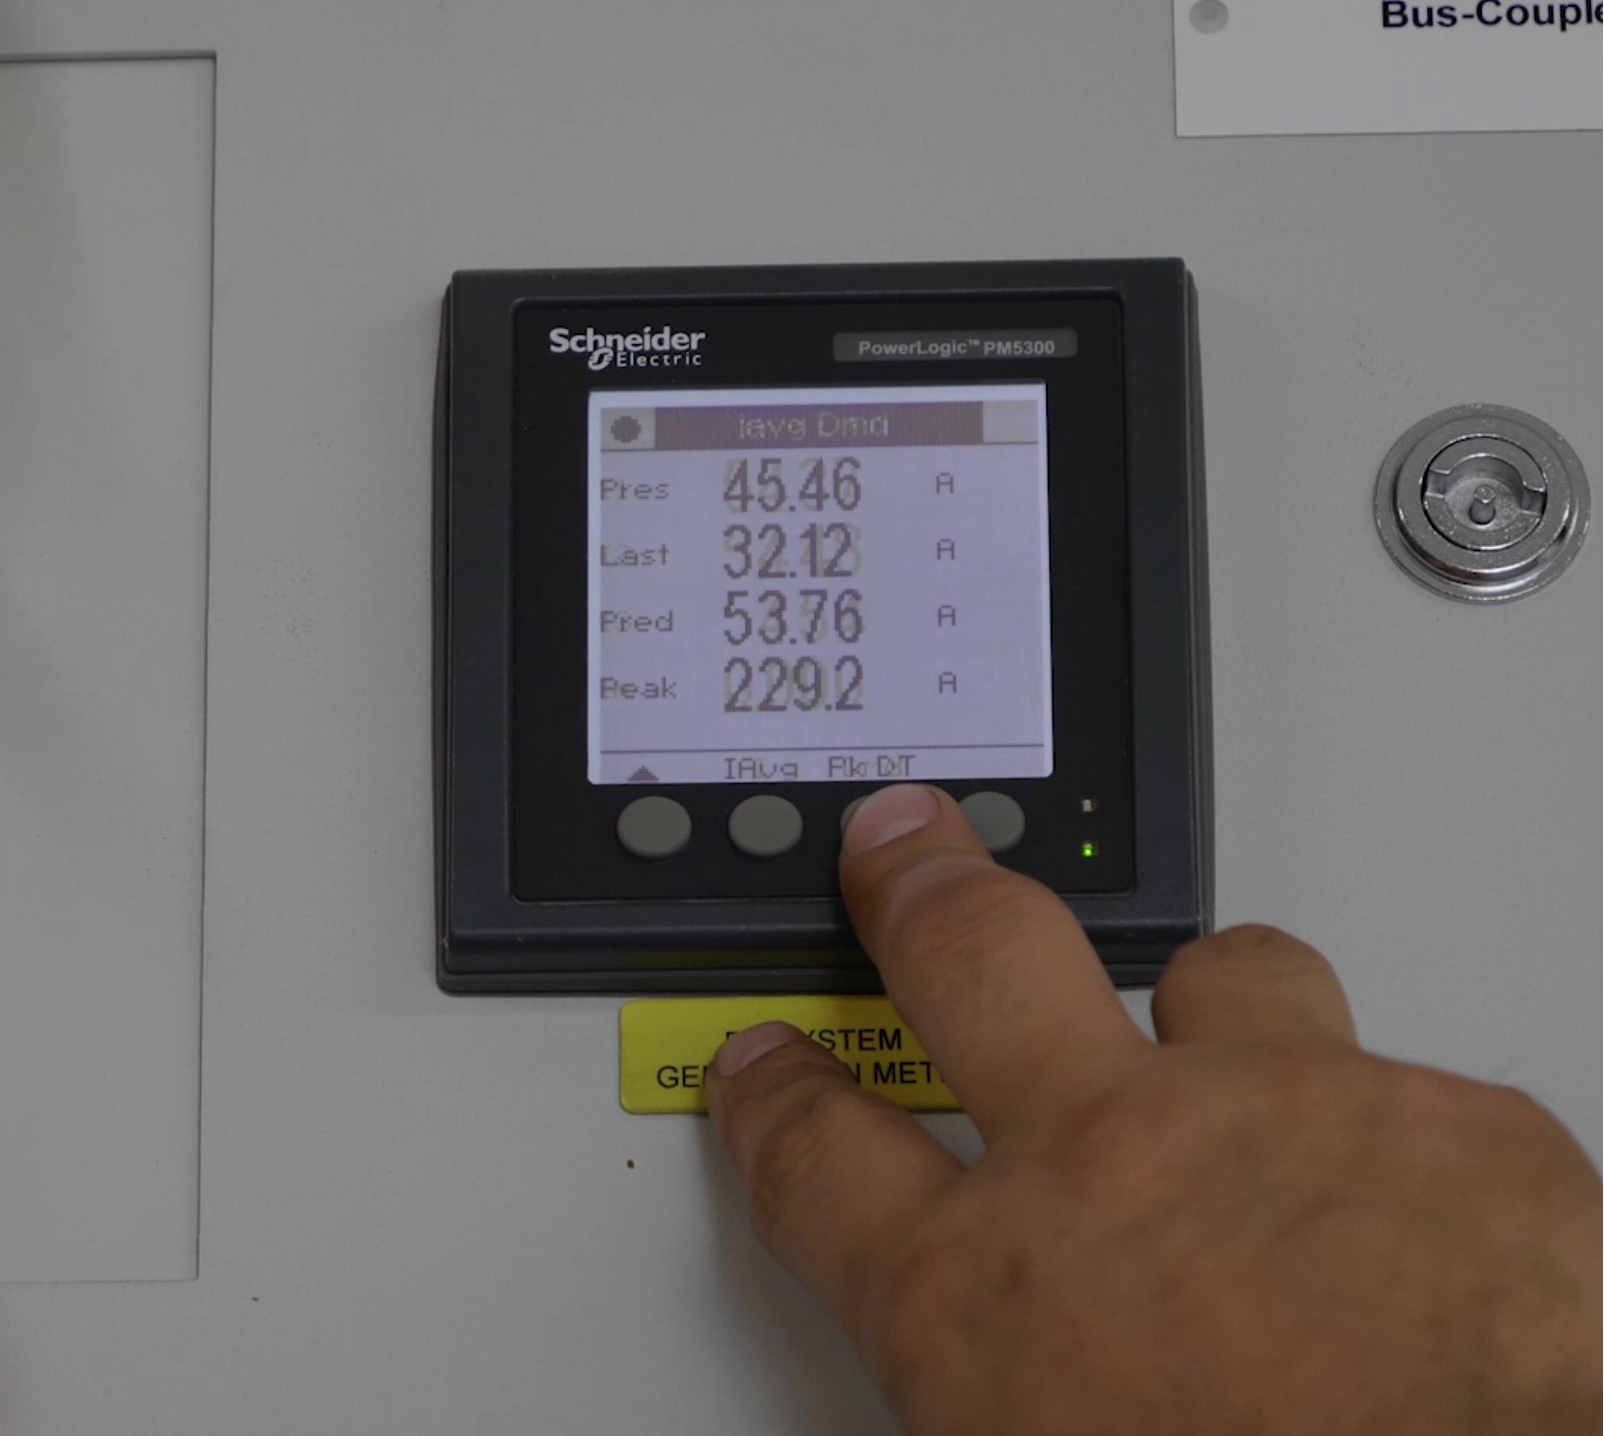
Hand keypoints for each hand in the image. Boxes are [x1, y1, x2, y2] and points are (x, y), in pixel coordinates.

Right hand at [707, 782, 1603, 1435]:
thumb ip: (1002, 1398)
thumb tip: (1017, 1405)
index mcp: (984, 1299)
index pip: (821, 1160)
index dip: (779, 1100)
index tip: (767, 1069)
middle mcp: (1117, 1172)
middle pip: (976, 962)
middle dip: (928, 894)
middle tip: (910, 850)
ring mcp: (1292, 1121)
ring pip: (1227, 982)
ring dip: (1217, 1009)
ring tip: (1231, 1042)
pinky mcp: (1462, 1131)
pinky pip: (1416, 1103)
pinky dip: (1404, 1152)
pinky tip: (1424, 1219)